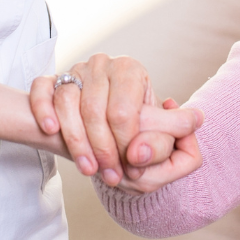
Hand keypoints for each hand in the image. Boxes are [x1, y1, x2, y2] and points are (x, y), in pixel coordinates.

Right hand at [28, 55, 200, 185]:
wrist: (98, 127)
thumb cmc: (132, 128)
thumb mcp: (157, 129)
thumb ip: (176, 130)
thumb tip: (198, 119)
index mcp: (131, 69)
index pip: (124, 111)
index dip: (126, 144)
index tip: (130, 167)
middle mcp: (102, 63)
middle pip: (95, 109)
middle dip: (102, 149)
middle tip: (110, 176)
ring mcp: (74, 69)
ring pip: (67, 103)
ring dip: (76, 142)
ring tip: (88, 170)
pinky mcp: (50, 80)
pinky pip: (41, 90)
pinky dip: (44, 111)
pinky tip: (52, 131)